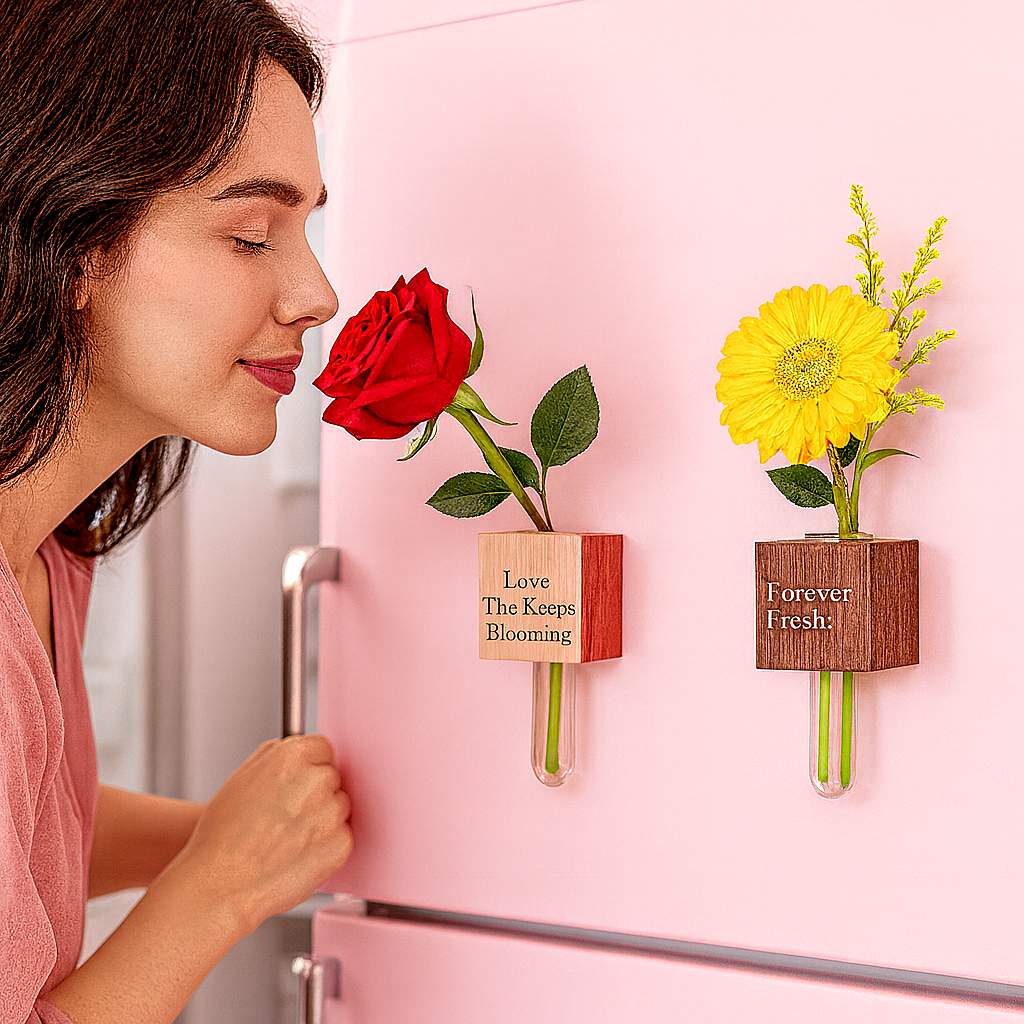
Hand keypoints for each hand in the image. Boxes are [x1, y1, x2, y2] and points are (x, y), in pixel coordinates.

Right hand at [168, 734, 352, 935]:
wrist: (218, 886)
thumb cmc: (222, 837)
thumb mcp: (240, 777)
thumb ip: (274, 756)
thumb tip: (294, 748)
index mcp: (291, 757)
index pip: (321, 747)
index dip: (308, 766)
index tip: (299, 782)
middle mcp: (315, 780)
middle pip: (331, 777)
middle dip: (315, 793)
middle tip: (287, 816)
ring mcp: (330, 813)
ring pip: (339, 807)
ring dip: (322, 819)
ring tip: (288, 838)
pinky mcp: (340, 845)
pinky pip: (342, 836)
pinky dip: (326, 846)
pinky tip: (297, 855)